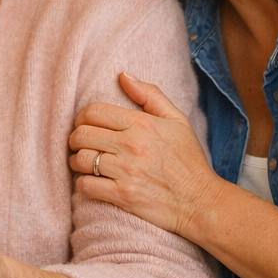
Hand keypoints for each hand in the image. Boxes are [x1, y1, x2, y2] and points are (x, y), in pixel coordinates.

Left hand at [68, 73, 220, 237]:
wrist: (201, 202)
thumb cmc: (189, 160)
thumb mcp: (177, 120)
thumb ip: (150, 95)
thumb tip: (123, 76)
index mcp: (141, 124)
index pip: (93, 111)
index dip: (82, 118)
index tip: (86, 126)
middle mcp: (131, 145)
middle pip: (81, 134)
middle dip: (75, 139)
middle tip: (81, 145)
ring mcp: (125, 171)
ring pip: (80, 159)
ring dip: (77, 162)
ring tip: (84, 164)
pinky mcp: (122, 195)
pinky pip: (85, 185)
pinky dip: (83, 184)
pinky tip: (92, 182)